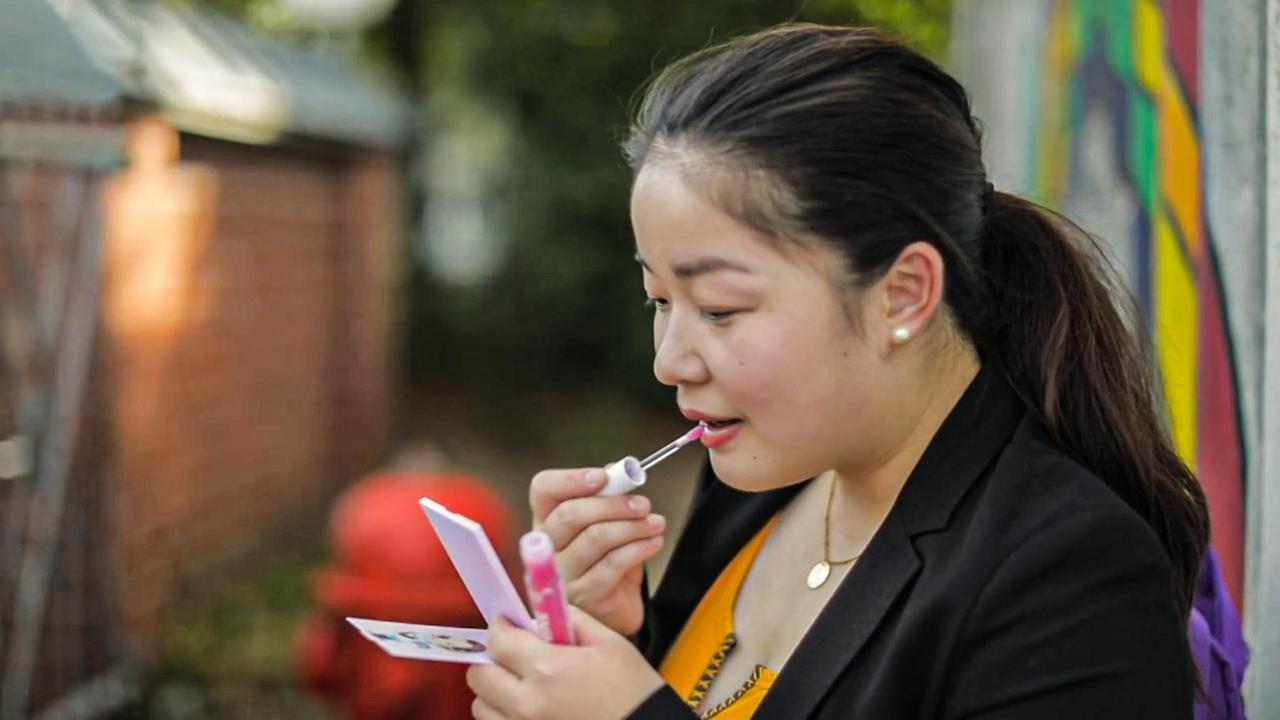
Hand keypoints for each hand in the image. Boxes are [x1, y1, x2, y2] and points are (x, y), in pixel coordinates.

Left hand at [467, 607, 664, 719]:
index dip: (501, 627)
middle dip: (493, 659)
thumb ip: (571, 620)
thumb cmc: (635, 691)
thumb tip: (544, 611)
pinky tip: (529, 707)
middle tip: (512, 654)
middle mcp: (528, 703)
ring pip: (482, 707)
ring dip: (495, 692)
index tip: (507, 624)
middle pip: (480, 675)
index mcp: (547, 668)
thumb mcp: (609, 643)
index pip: (498, 640)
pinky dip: (505, 715)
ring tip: (522, 685)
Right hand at [529, 468, 665, 635]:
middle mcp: (546, 548)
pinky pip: (613, 564)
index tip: (604, 477)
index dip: (571, 479)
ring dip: (633, 526)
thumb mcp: (608, 527)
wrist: (617, 612)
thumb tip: (615, 470)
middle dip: (613, 504)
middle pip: (570, 514)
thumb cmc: (608, 564)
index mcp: (547, 522)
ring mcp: (562, 575)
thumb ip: (607, 498)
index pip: (543, 489)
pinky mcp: (584, 597)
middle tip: (643, 504)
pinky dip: (639, 548)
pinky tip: (654, 543)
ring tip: (656, 524)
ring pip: (596, 538)